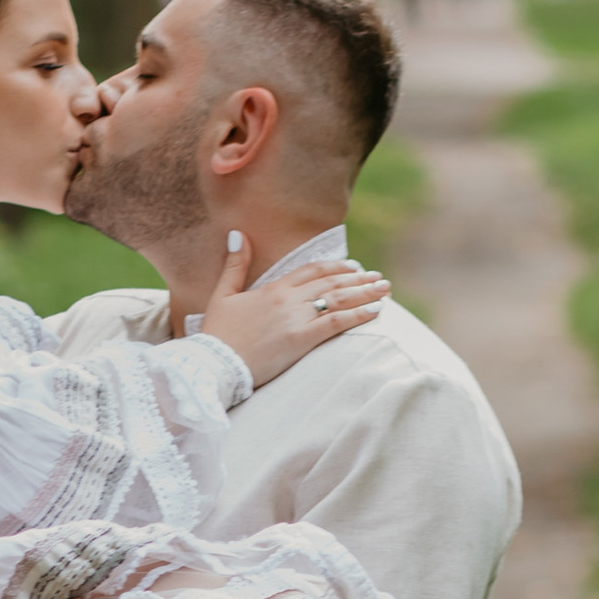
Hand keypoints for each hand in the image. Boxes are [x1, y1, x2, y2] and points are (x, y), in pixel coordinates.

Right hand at [200, 236, 391, 388]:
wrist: (214, 364)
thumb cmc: (217, 334)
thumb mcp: (223, 296)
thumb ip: (235, 266)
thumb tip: (239, 234)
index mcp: (272, 288)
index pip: (312, 271)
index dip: (336, 267)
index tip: (353, 267)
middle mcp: (288, 299)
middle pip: (331, 283)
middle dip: (359, 278)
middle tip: (378, 278)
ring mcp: (296, 319)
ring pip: (338, 299)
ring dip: (365, 292)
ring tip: (385, 290)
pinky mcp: (301, 340)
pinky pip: (337, 323)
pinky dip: (359, 314)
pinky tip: (376, 311)